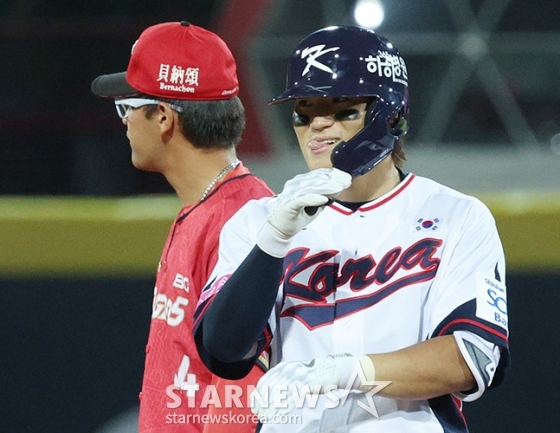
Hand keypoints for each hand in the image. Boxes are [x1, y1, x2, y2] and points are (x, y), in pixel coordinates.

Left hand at [250, 355, 364, 421]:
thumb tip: (266, 394)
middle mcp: (289, 369)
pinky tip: (279, 415)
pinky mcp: (308, 383)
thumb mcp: (294, 373)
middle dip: (262, 403)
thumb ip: (281, 381)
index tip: (254, 406)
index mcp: (283, 366)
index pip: (265, 381)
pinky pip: (293, 397)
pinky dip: (284, 407)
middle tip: (259, 415)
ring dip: (271, 408)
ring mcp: (298, 375)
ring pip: (280, 394)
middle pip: (270, 388)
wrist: (333, 369)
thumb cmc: (312, 374)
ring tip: (266, 418)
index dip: (258, 395)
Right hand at [257, 168, 350, 256]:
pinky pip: (302, 199)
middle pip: (317, 178)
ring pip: (311, 187)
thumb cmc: (297, 216)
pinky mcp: (289, 204)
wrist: (280, 229)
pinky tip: (323, 199)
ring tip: (339, 187)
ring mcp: (291, 193)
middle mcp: (296, 184)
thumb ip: (325, 196)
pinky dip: (313, 198)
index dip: (334, 174)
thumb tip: (339, 188)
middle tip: (346, 181)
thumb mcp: (316, 204)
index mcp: (302, 182)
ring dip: (327, 187)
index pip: (319, 174)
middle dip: (333, 179)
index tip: (347, 177)